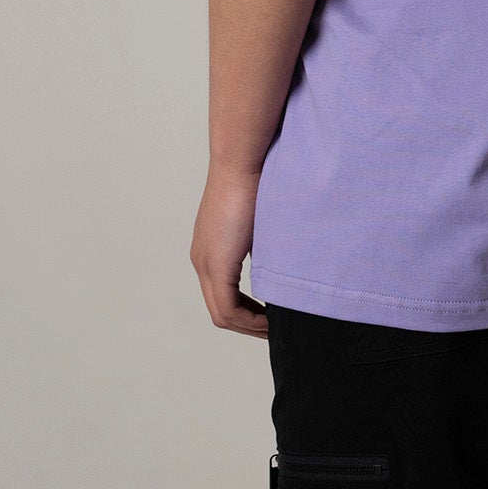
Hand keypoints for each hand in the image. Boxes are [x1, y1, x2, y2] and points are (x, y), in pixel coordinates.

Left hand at [190, 161, 268, 337]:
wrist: (244, 159)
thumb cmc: (259, 176)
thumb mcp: (262, 217)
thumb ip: (265, 237)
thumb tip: (285, 250)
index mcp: (212, 246)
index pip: (224, 292)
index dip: (248, 310)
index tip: (272, 313)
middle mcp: (202, 259)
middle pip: (221, 309)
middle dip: (249, 323)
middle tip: (274, 328)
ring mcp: (205, 262)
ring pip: (222, 313)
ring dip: (250, 326)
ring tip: (275, 329)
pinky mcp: (215, 264)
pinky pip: (227, 309)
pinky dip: (249, 320)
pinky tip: (270, 319)